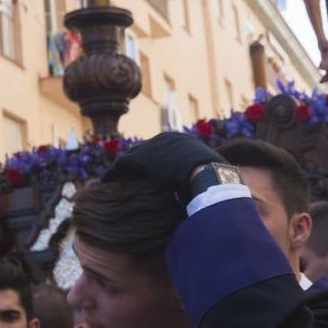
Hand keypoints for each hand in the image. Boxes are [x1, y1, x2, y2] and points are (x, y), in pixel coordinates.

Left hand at [100, 131, 221, 199]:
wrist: (209, 176)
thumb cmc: (216, 180)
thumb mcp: (214, 174)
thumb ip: (209, 177)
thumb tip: (220, 189)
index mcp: (183, 141)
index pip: (162, 149)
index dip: (155, 162)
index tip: (149, 173)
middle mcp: (167, 139)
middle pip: (145, 151)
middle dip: (136, 163)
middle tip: (127, 175)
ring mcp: (154, 147)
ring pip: (132, 157)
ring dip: (123, 169)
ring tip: (115, 178)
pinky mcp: (142, 158)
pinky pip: (123, 165)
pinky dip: (114, 173)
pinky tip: (107, 181)